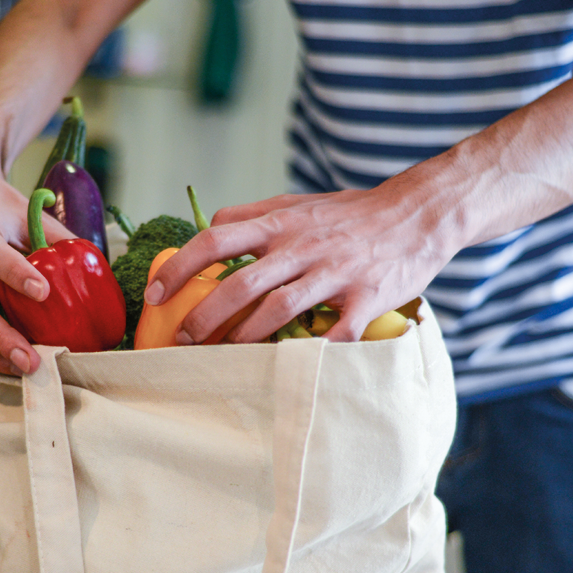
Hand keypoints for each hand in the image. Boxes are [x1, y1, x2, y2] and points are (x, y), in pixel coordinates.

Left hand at [143, 180, 462, 343]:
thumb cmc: (351, 214)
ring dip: (245, 338)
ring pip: (279, 308)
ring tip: (224, 357)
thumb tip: (207, 226)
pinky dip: (312, 353)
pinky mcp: (366, 297)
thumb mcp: (298, 203)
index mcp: (280, 223)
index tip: (155, 295)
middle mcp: (302, 246)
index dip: (179, 268)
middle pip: (240, 283)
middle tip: (183, 341)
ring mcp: (334, 272)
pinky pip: (335, 332)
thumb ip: (254, 215)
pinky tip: (292, 368)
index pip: (215, 239)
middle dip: (205, 317)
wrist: (418, 213)